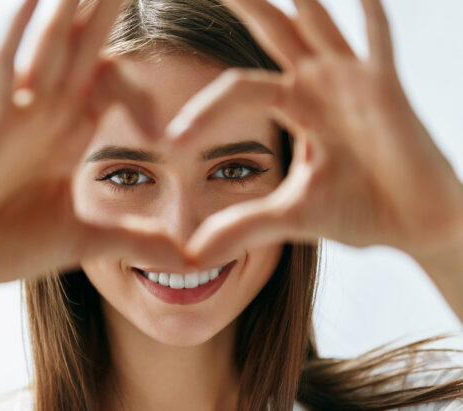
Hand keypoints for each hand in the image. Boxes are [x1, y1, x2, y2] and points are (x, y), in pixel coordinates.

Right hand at [0, 0, 188, 290]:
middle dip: (107, 10)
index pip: (110, 85)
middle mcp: (48, 114)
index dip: (138, 93)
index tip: (161, 136)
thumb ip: (134, 242)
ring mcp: (20, 115)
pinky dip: (19, 35)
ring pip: (53, 47)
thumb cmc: (5, 246)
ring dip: (72, 8)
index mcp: (69, 134)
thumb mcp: (85, 242)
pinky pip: (5, 71)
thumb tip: (188, 261)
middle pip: (85, 48)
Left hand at [167, 0, 462, 267]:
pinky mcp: (388, 92)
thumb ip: (241, 227)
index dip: (202, 112)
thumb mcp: (289, 217)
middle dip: (244, 4)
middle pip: (272, 31)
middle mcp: (320, 85)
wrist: (417, 226)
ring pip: (317, 24)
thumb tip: (190, 255)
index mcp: (295, 106)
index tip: (170, 142)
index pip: (236, 89)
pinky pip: (378, 45)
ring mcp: (354, 82)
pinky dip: (371, 17)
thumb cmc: (361, 211)